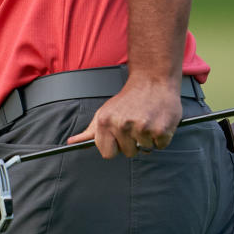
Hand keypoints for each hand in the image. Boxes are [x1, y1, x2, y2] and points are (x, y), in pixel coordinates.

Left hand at [66, 78, 183, 158]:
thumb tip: (72, 142)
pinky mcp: (161, 130)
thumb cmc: (129, 98)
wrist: (153, 79)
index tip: (120, 136)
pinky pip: (160, 145)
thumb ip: (90, 131)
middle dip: (134, 142)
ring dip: (148, 138)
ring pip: (145, 150)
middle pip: (128, 153)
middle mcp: (122, 125)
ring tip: (147, 120)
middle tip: (136, 124)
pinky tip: (158, 121)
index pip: (107, 153)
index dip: (116, 146)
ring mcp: (142, 128)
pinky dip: (162, 136)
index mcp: (106, 122)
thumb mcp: (105, 112)